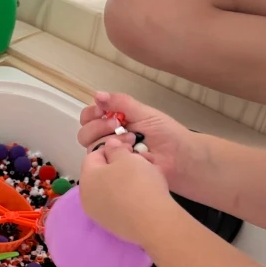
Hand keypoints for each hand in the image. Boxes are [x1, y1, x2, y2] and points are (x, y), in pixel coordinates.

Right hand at [77, 90, 194, 190]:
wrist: (181, 157)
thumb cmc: (166, 134)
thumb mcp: (144, 113)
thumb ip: (121, 103)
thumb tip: (97, 95)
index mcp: (114, 122)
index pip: (89, 117)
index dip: (91, 114)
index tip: (102, 111)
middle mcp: (108, 139)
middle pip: (85, 134)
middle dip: (99, 127)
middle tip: (118, 125)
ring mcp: (110, 157)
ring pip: (92, 149)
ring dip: (110, 141)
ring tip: (131, 142)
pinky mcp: (115, 171)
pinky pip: (103, 165)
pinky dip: (116, 156)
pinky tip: (131, 155)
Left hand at [79, 138, 173, 246]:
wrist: (154, 222)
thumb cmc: (138, 183)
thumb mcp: (128, 158)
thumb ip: (116, 149)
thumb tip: (109, 146)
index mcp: (87, 178)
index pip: (94, 156)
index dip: (112, 148)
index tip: (130, 147)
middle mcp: (87, 197)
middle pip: (103, 173)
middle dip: (122, 164)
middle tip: (143, 161)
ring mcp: (99, 214)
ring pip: (112, 188)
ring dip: (128, 179)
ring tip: (150, 175)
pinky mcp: (113, 225)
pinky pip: (119, 204)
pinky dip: (130, 196)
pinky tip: (147, 193)